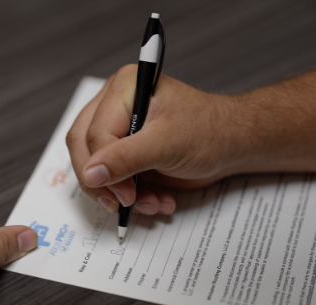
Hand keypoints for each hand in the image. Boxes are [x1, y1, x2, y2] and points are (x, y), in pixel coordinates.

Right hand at [67, 65, 249, 214]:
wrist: (231, 144)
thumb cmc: (209, 131)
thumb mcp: (168, 143)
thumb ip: (127, 157)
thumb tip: (91, 173)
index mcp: (124, 89)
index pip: (93, 133)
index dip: (102, 168)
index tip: (124, 195)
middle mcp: (115, 106)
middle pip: (84, 148)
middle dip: (104, 183)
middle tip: (125, 202)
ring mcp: (119, 130)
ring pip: (95, 168)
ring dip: (121, 194)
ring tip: (151, 203)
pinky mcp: (127, 152)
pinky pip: (113, 179)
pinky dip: (133, 196)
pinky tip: (157, 200)